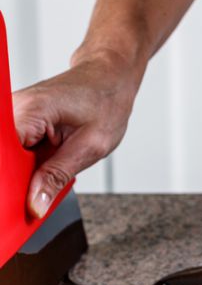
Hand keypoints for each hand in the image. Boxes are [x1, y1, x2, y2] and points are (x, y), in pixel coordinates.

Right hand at [13, 51, 140, 217]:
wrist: (108, 79)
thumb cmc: (105, 103)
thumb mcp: (90, 147)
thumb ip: (57, 176)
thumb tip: (35, 205)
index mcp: (29, 111)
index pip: (3, 155)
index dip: (8, 183)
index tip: (17, 204)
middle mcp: (13, 109)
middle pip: (2, 158)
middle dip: (14, 183)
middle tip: (34, 202)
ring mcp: (12, 115)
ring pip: (6, 158)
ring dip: (21, 176)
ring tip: (45, 179)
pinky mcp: (17, 122)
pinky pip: (14, 152)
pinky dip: (26, 167)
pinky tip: (40, 173)